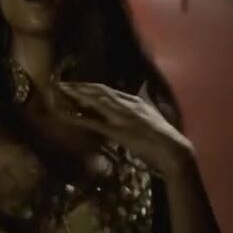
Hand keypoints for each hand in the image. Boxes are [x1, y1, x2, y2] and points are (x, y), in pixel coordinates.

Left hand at [54, 81, 194, 178]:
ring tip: (59, 91)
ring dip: (75, 96)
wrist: (172, 149)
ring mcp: (120, 116)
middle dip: (79, 87)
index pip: (107, 90)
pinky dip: (77, 118)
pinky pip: (92, 122)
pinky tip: (64, 115)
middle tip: (61, 84)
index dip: (90, 87)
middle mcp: (125, 104)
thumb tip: (144, 87)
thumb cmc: (163, 134)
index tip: (76, 85)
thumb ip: (145, 99)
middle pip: (98, 91)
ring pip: (94, 102)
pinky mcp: (116, 131)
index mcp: (133, 100)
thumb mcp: (153, 111)